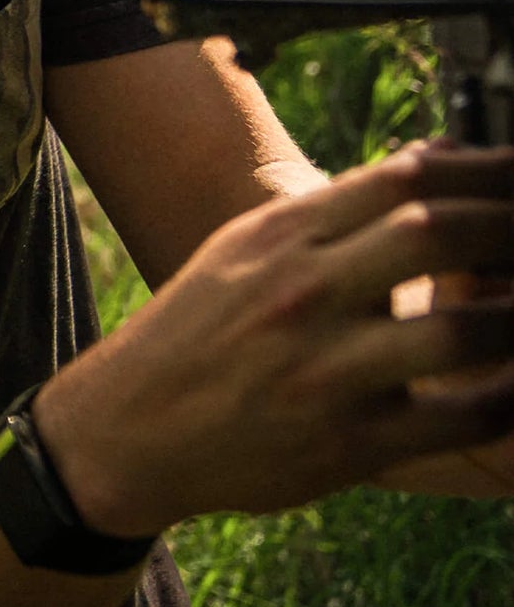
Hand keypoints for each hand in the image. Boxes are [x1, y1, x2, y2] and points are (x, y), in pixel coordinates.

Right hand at [34, 143, 513, 535]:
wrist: (130, 428)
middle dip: (511, 226)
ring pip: (462, 329)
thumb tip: (434, 162)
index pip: (403, 179)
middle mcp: (300, 295)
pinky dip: (507, 398)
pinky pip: (459, 419)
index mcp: (276, 239)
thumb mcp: (240, 253)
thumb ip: (332, 211)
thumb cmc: (194, 334)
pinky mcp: (348, 444)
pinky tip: (512, 383)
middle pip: (439, 233)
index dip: (483, 169)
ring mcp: (324, 372)